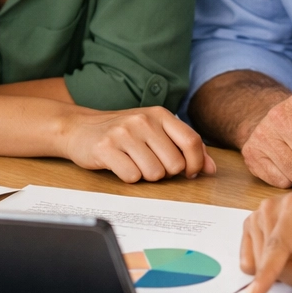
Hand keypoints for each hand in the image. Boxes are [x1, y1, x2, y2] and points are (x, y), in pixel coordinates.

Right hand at [63, 106, 215, 182]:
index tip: (188, 173)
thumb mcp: (155, 131)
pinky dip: (128, 178)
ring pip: (154, 173)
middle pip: (174, 164)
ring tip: (133, 163)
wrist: (79, 128)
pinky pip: (132, 177)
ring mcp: (124, 133)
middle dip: (166, 173)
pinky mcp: (106, 148)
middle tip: (151, 165)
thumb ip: (185, 146)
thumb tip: (212, 168)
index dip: (195, 164)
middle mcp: (143, 120)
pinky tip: (119, 166)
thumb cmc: (122, 133)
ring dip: (146, 176)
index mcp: (160, 114)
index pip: (192, 142)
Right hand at [240, 173, 291, 292]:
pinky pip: (251, 261)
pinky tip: (287, 251)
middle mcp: (270, 208)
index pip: (278, 246)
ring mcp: (257, 216)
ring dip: (284, 269)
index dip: (267, 272)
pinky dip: (269, 265)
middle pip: (270, 261)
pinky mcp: (250, 225)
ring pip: (260, 264)